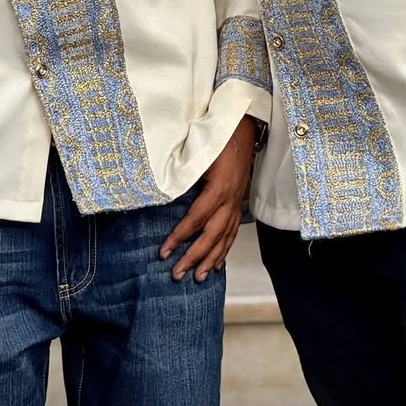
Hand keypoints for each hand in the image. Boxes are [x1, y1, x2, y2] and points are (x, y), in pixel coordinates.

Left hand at [159, 116, 257, 281]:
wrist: (244, 127)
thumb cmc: (219, 136)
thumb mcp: (198, 152)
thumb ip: (182, 174)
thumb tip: (161, 193)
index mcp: (218, 188)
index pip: (196, 220)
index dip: (179, 238)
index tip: (163, 252)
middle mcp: (230, 200)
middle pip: (211, 236)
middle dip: (193, 258)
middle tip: (176, 274)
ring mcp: (237, 203)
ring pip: (225, 238)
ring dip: (211, 260)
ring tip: (198, 278)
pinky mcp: (240, 203)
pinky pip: (233, 232)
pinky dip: (225, 250)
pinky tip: (218, 263)